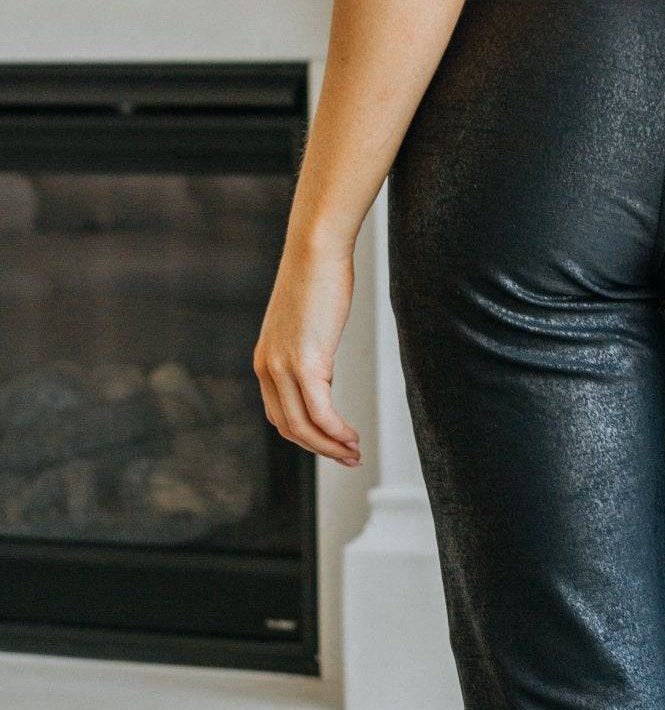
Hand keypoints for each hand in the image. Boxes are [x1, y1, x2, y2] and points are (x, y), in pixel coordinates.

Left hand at [254, 237, 360, 466]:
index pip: (280, 415)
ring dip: (330, 446)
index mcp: (265, 362)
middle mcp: (267, 369)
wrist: (316, 251)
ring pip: (303, 427)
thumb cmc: (317, 279)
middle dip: (320, 450)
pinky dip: (337, 432)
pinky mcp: (305, 364)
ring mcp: (283, 368)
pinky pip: (321, 413)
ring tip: (353, 452)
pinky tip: (352, 437)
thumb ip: (308, 353)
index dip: (307, 438)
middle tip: (348, 458)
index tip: (332, 445)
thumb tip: (324, 373)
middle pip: (290, 428)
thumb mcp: (306, 325)